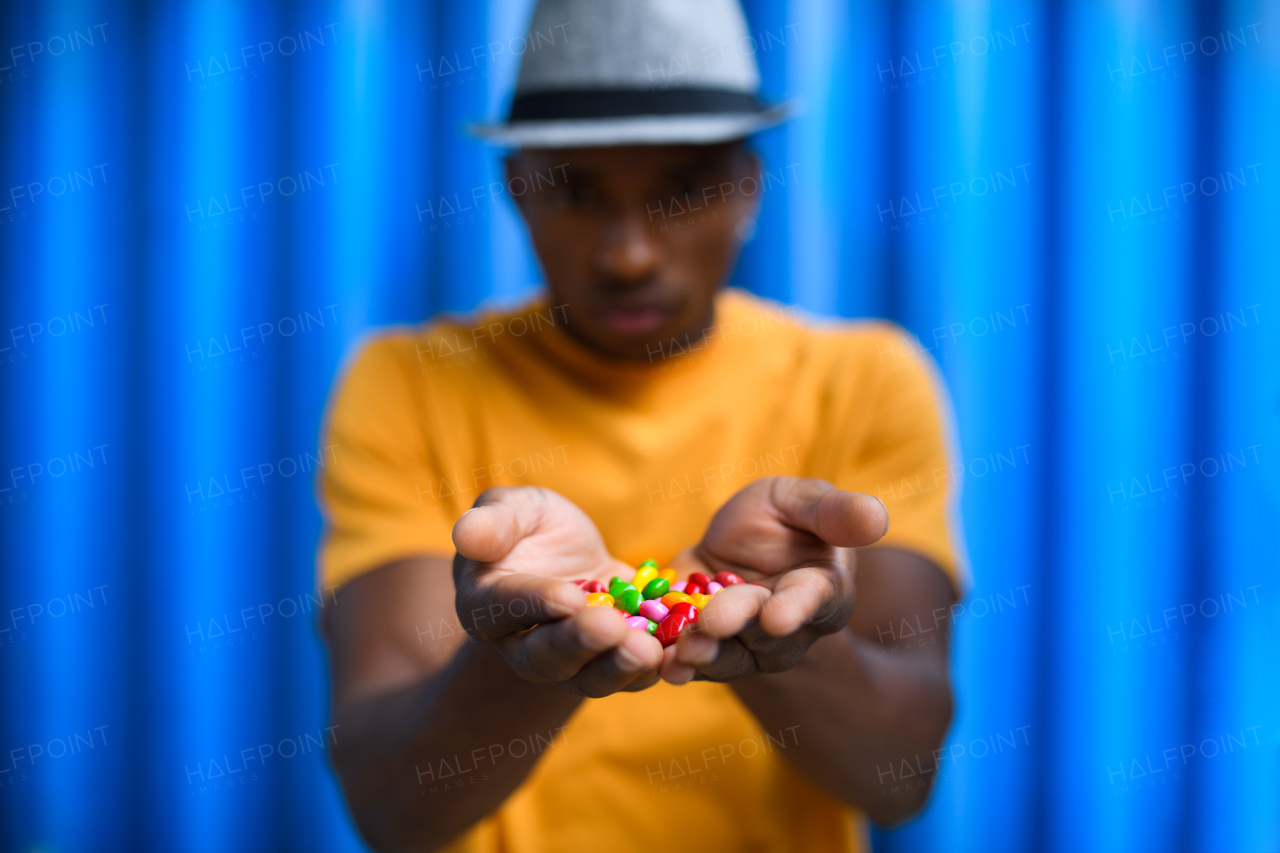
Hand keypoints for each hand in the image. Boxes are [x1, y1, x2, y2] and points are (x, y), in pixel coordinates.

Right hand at [452, 486, 664, 696]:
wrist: (569, 554)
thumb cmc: (530, 525)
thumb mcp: (516, 508)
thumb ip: (494, 521)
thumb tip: (466, 535)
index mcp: (485, 604)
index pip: (505, 607)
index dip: (535, 603)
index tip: (569, 596)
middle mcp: (519, 644)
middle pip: (544, 656)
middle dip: (579, 644)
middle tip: (612, 629)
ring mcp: (566, 661)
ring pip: (585, 677)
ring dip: (616, 667)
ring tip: (648, 652)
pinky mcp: (606, 663)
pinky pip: (624, 676)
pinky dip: (649, 671)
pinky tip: (673, 657)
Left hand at [661, 477, 888, 683]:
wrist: (737, 541)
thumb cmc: (785, 518)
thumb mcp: (803, 500)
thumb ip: (835, 513)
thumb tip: (878, 515)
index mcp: (823, 591)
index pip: (814, 602)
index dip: (796, 609)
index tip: (778, 616)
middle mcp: (788, 629)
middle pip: (764, 633)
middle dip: (738, 627)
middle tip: (713, 623)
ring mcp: (745, 644)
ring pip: (729, 656)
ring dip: (705, 654)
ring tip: (683, 650)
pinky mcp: (704, 646)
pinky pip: (691, 660)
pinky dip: (673, 663)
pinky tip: (657, 664)